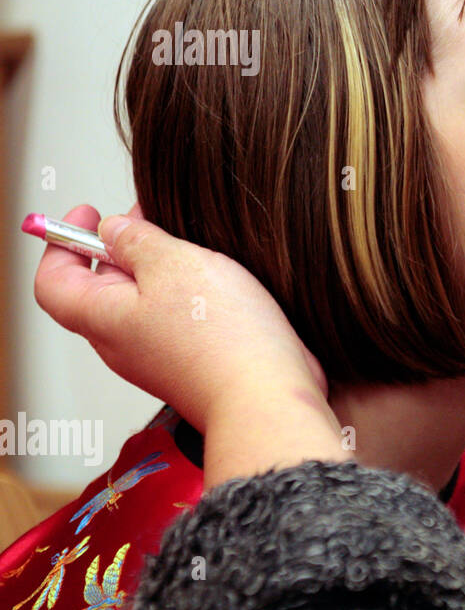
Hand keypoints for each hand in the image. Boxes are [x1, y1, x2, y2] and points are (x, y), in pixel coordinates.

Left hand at [32, 205, 345, 486]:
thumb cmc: (220, 338)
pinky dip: (187, 294)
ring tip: (194, 248)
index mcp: (102, 318)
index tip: (88, 214)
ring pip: (142, 303)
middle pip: (101, 289)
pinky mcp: (192, 363)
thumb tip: (115, 229)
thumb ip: (137, 239)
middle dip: (120, 248)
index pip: (52, 282)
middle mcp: (122, 343)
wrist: (266, 394)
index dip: (62, 243)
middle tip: (150, 219)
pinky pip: (175, 321)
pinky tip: (220, 283)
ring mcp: (158, 357)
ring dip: (160, 269)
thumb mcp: (173, 263)